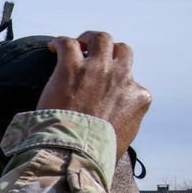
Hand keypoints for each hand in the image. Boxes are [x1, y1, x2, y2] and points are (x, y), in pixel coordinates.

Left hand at [38, 31, 151, 159]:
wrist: (74, 152)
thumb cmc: (94, 154)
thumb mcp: (122, 141)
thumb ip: (124, 127)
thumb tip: (115, 133)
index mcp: (138, 96)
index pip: (132, 81)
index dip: (117, 81)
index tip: (104, 87)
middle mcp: (122, 77)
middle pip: (121, 51)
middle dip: (109, 50)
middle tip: (94, 54)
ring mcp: (97, 69)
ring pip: (100, 39)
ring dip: (89, 38)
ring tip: (78, 43)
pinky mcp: (72, 68)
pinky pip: (68, 43)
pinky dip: (61, 42)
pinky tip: (54, 47)